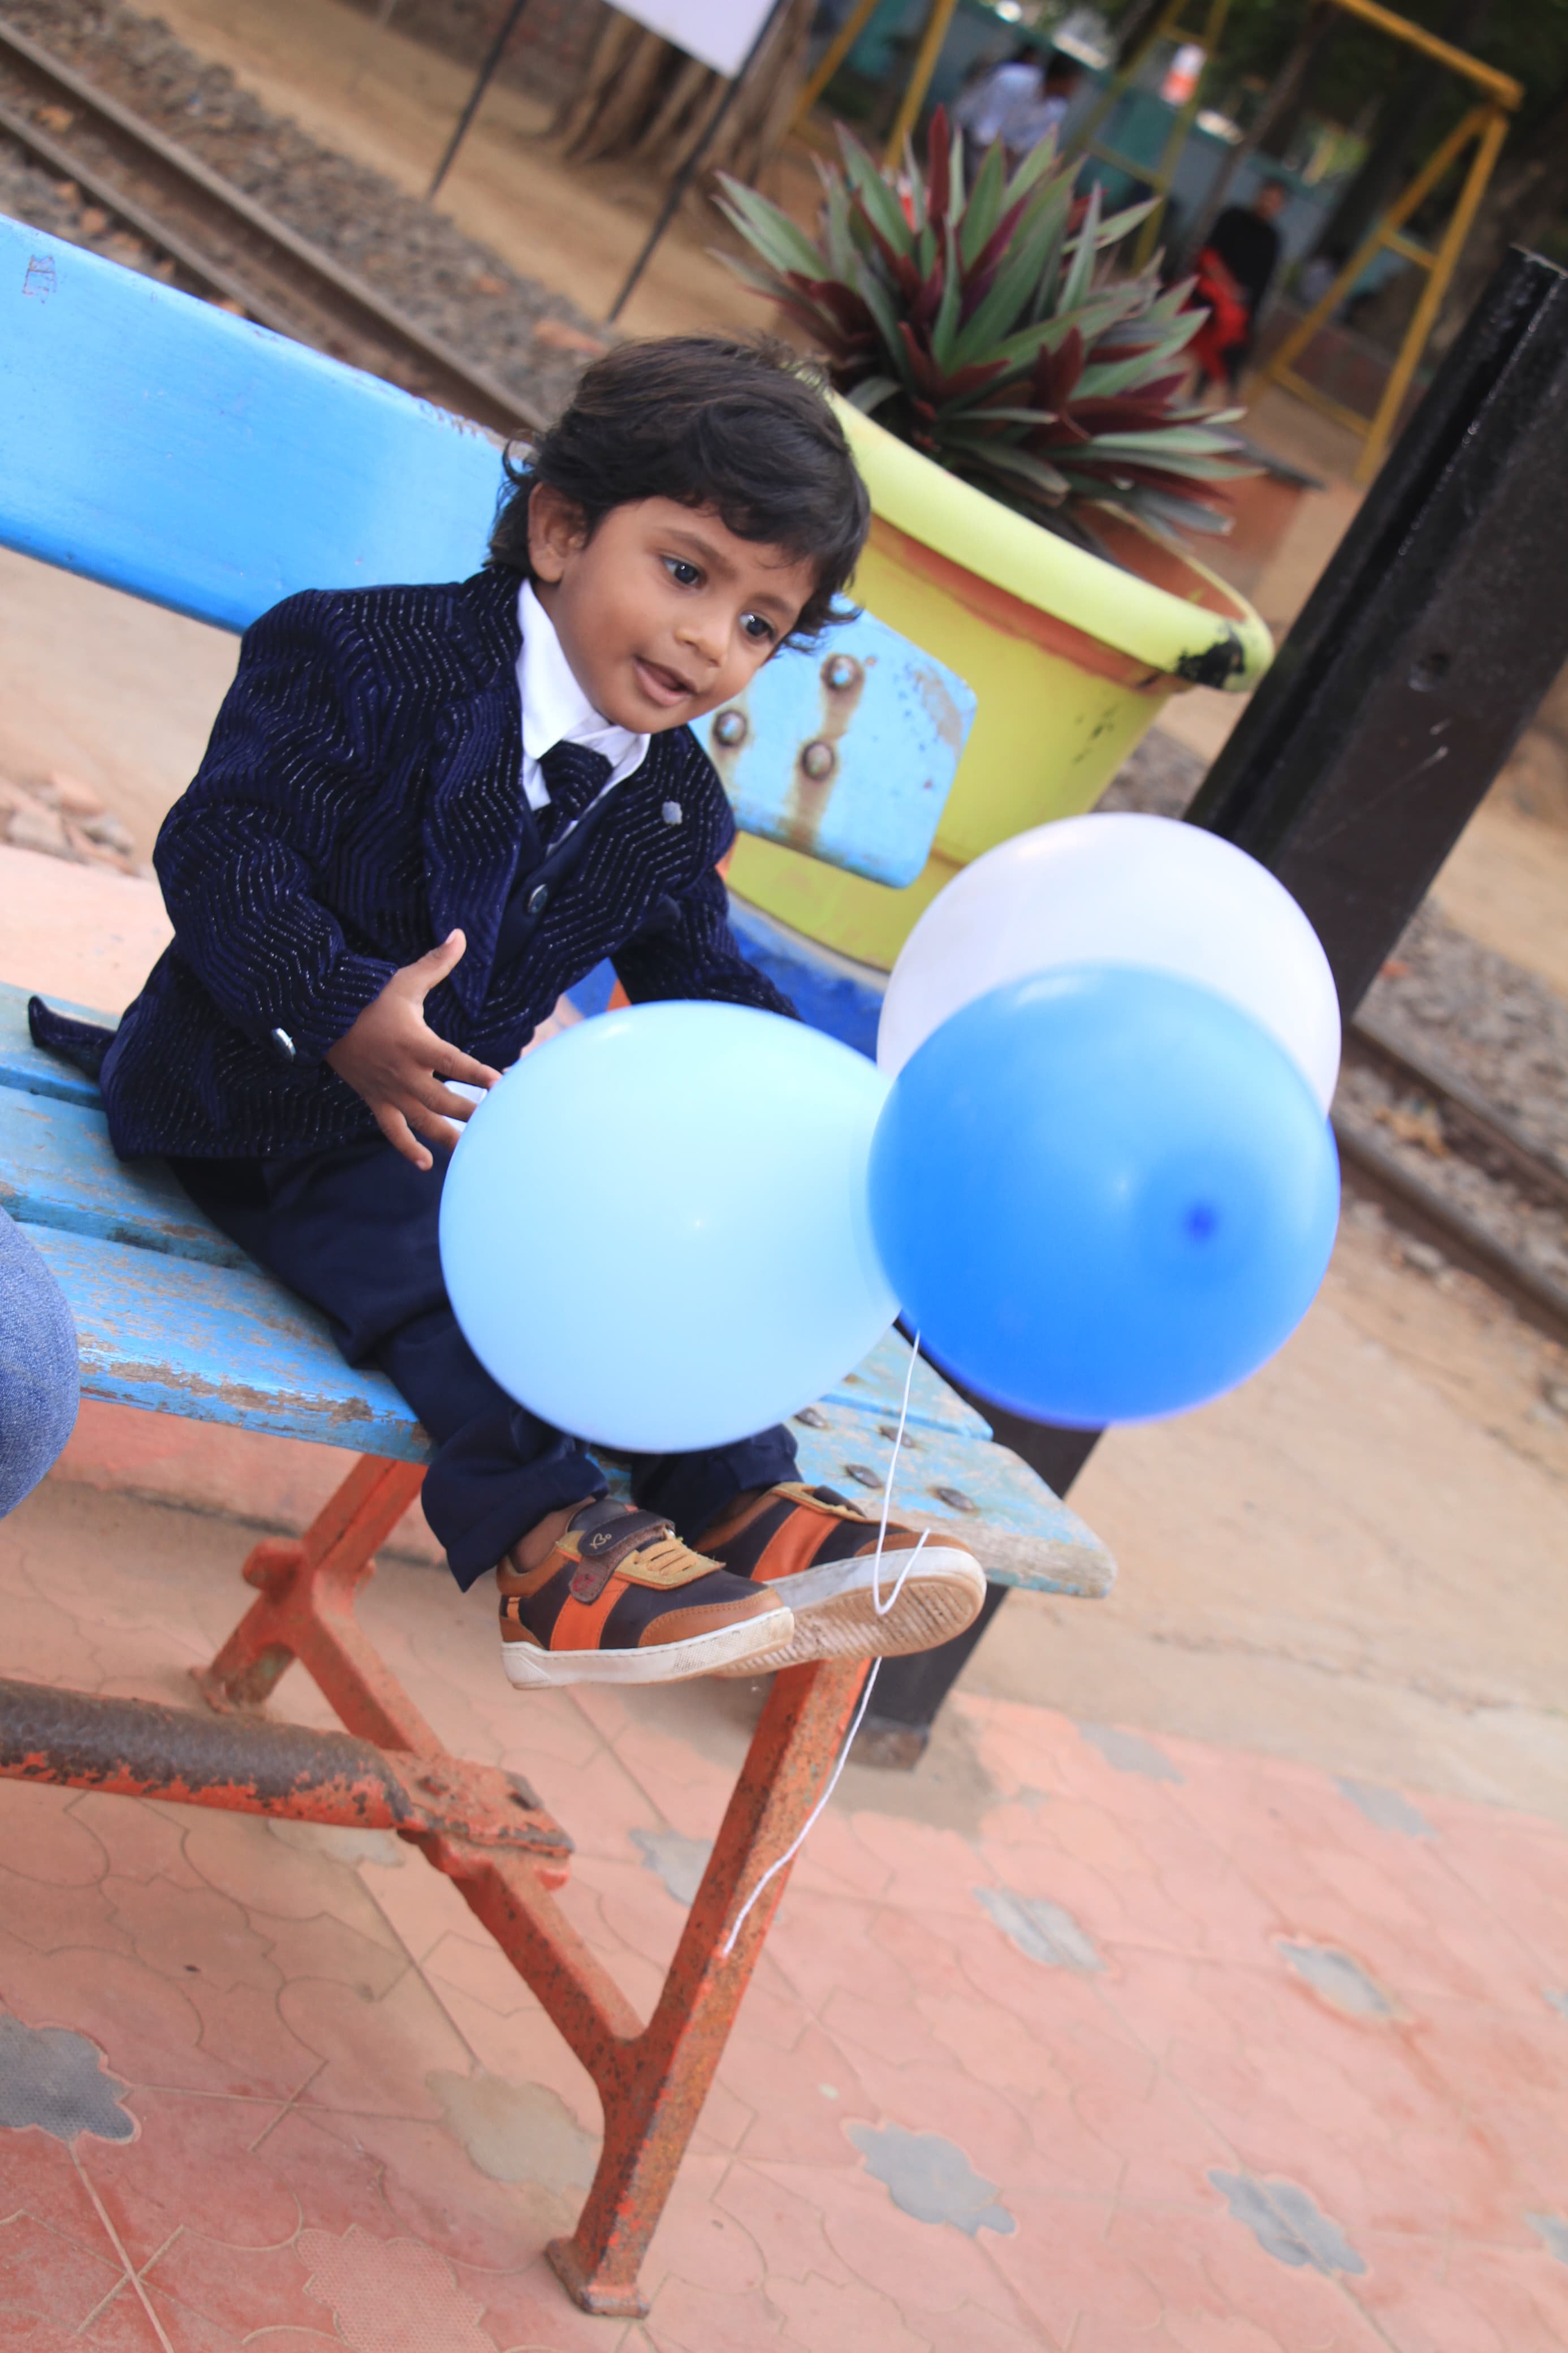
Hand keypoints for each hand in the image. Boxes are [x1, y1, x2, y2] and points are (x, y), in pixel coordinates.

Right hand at [325, 930, 500, 1169]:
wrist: (321, 1018)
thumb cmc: (369, 997)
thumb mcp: (405, 981)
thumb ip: (437, 963)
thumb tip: (460, 935)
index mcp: (416, 1043)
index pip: (454, 1063)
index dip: (478, 1074)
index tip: (503, 1085)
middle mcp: (404, 1073)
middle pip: (445, 1101)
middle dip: (474, 1113)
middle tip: (501, 1123)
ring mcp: (389, 1091)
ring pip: (424, 1122)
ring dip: (450, 1137)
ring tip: (476, 1150)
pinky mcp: (375, 1100)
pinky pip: (392, 1131)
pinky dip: (408, 1148)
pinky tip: (426, 1164)